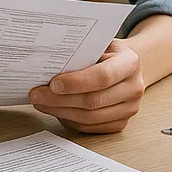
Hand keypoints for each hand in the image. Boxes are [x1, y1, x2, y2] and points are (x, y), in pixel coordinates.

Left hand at [28, 40, 143, 133]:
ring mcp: (129, 108)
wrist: (127, 67)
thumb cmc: (107, 53)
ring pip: (90, 118)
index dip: (76, 82)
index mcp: (130, 62)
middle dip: (60, 100)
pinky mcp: (121, 123)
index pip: (103, 76)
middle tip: (37, 95)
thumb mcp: (99, 43)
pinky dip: (69, 120)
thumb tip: (49, 62)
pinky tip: (56, 110)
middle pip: (93, 101)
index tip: (52, 83)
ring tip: (42, 103)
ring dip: (61, 112)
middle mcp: (134, 87)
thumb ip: (82, 51)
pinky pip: (90, 127)